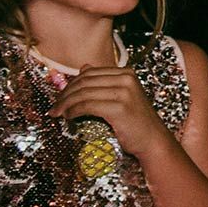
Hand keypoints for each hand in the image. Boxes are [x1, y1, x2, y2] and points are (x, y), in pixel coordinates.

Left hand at [53, 64, 170, 154]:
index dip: (70, 84)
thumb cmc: (135, 121)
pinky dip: (73, 111)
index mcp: (127, 73)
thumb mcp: (121, 96)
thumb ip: (103, 81)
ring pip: (84, 93)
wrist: (152, 139)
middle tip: (54, 107)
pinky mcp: (119, 107)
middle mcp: (126, 78)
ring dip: (66, 104)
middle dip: (65, 94)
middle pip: (85, 82)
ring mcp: (124, 92)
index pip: (90, 73)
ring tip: (57, 113)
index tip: (60, 97)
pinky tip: (68, 117)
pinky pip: (87, 106)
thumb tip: (84, 67)